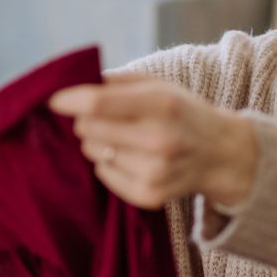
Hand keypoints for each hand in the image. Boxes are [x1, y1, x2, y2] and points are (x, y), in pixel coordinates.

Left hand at [47, 72, 258, 210]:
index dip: (69, 101)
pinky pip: (103, 174)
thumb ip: (119, 81)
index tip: (55, 101)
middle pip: (89, 130)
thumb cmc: (183, 112)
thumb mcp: (160, 86)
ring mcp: (155, 171)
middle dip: (87, 121)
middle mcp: (160, 139)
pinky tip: (131, 158)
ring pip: (94, 152)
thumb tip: (74, 83)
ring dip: (99, 142)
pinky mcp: (150, 195)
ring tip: (125, 139)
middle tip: (104, 119)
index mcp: (162, 104)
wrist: (222, 154)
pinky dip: (109, 164)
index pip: (98, 103)